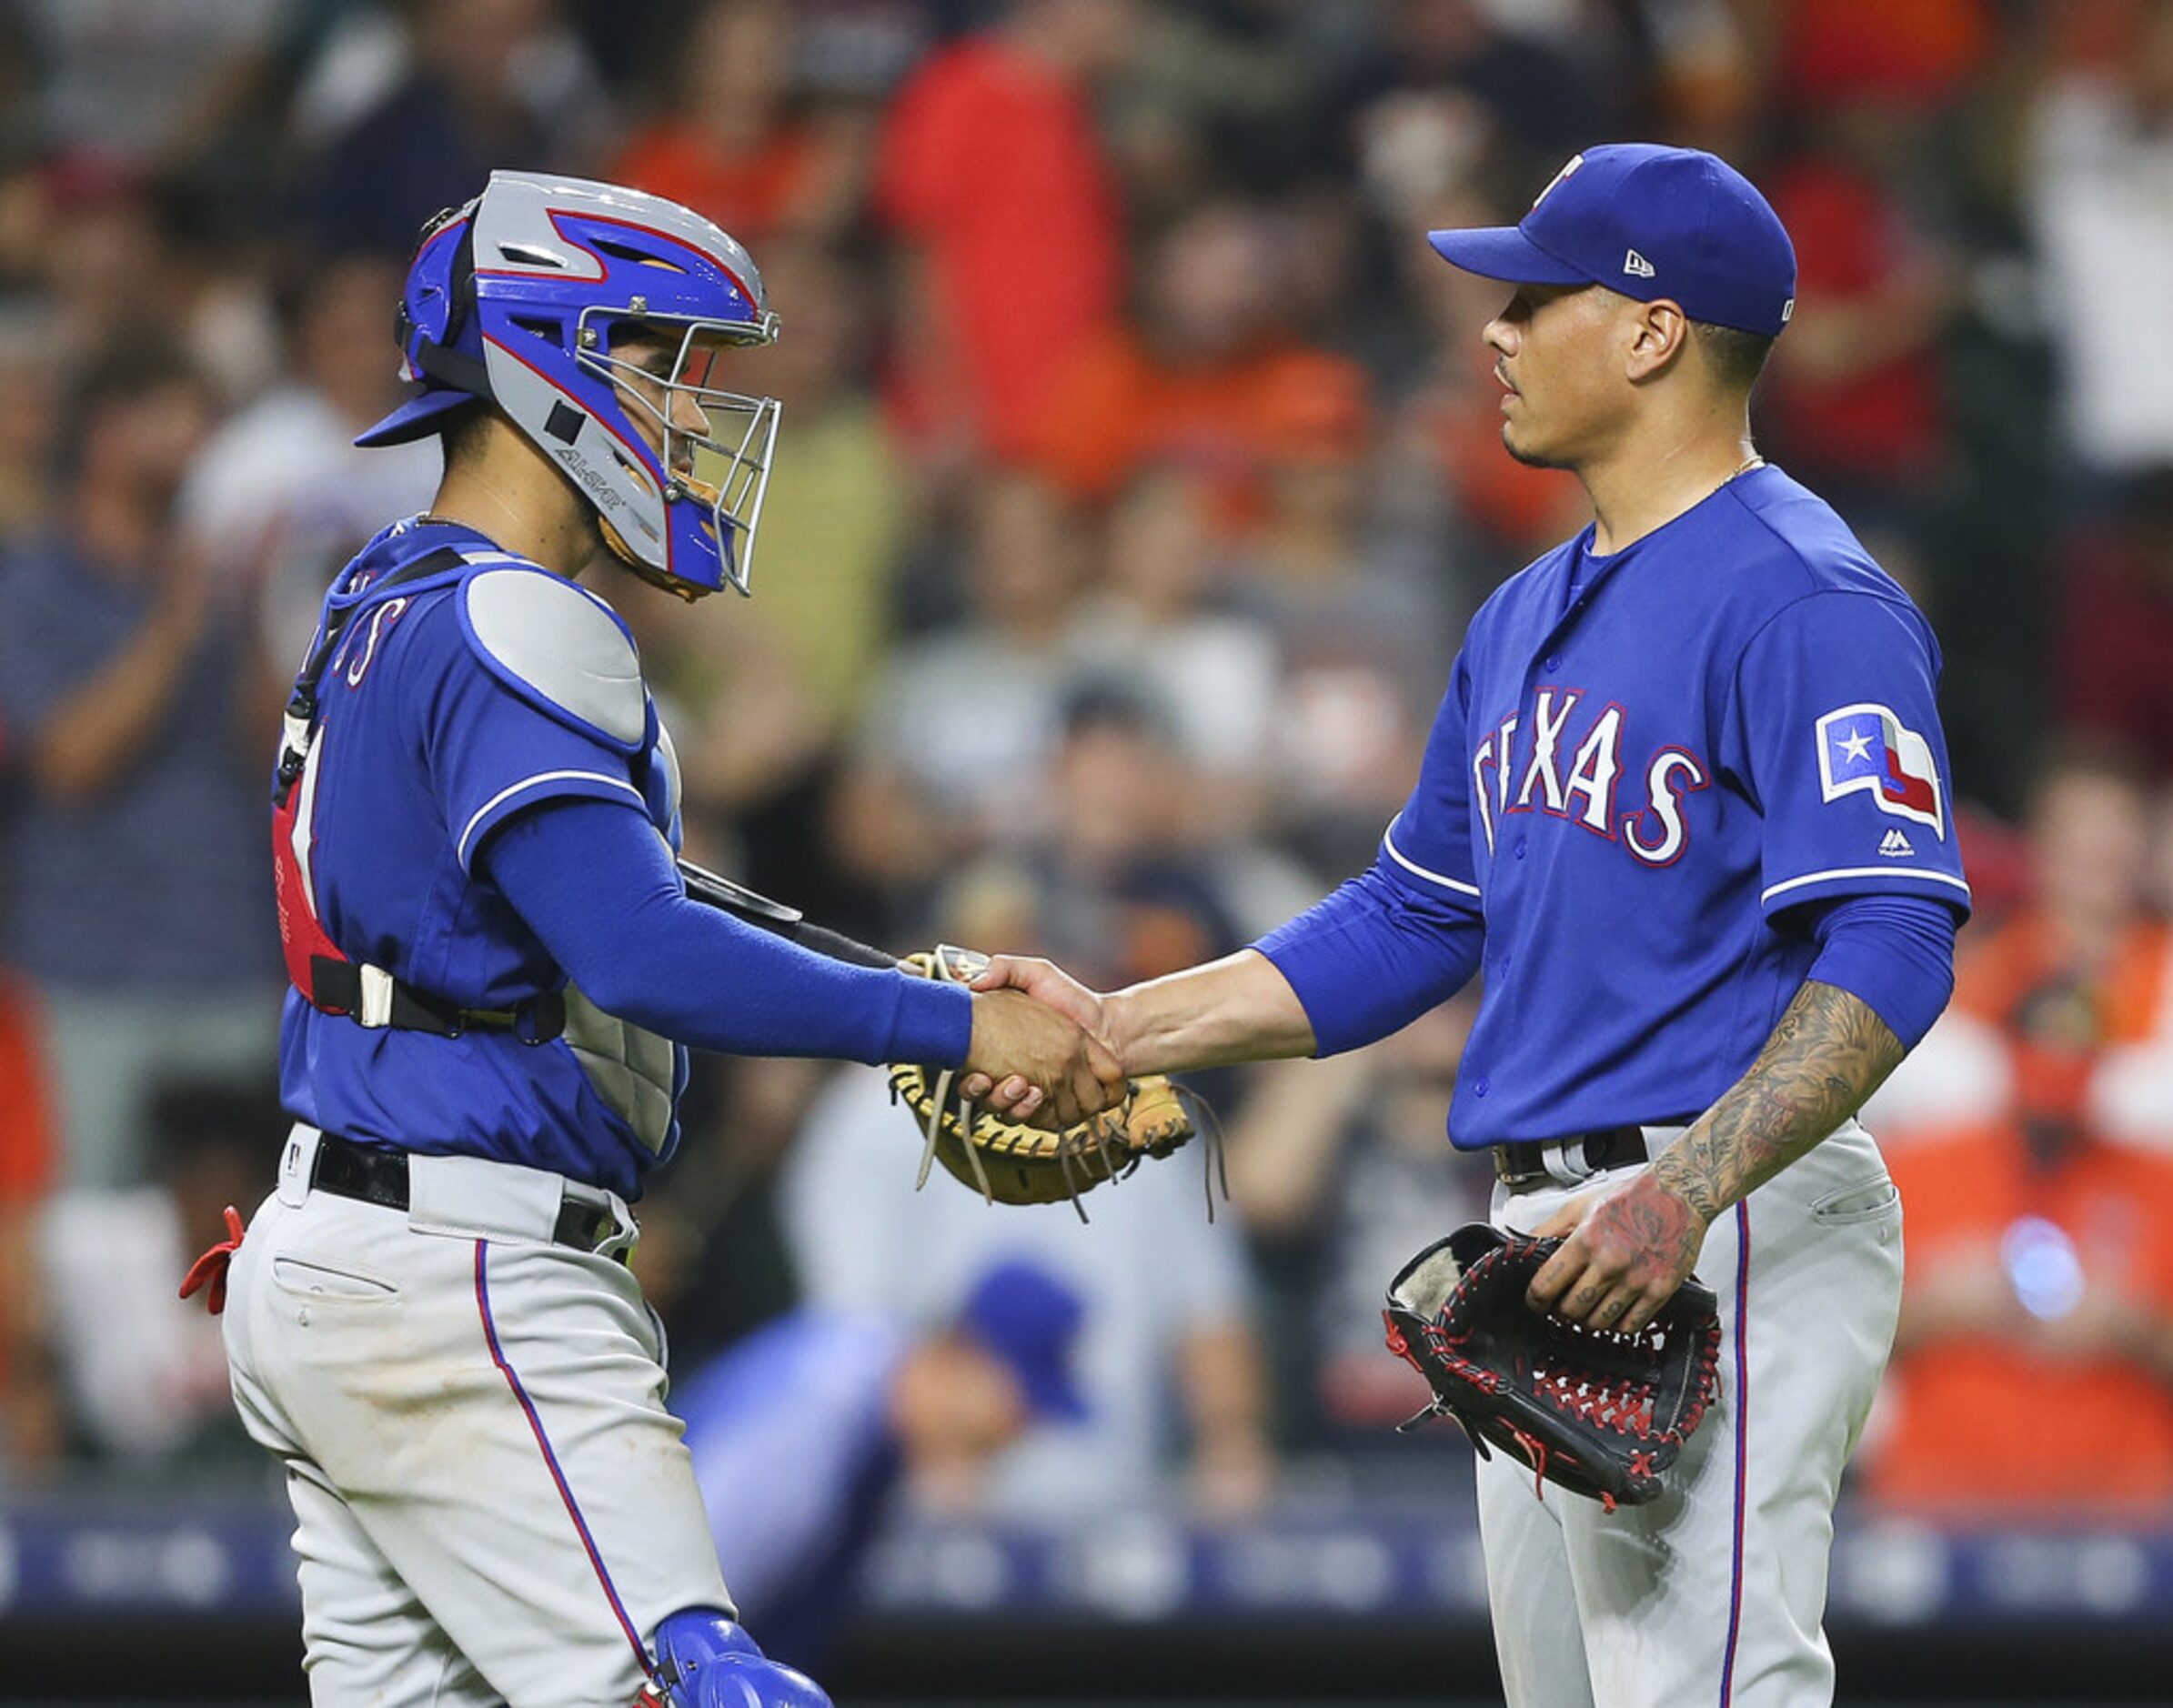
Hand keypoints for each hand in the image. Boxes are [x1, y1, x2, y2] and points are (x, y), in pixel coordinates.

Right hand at [959, 956, 1118, 1109]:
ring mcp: (1037, 1093)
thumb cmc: (1071, 998)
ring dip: (1011, 1104)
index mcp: (1008, 1050)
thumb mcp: (1035, 973)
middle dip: (991, 1095)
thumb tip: (972, 983)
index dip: (970, 1083)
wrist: (1110, 1024)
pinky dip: (1031, 1113)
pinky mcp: (1056, 1106)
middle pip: (989, 1100)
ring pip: (1011, 1114)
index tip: (975, 1075)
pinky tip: (1033, 1095)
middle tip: (995, 1079)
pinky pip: (1037, 1122)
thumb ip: (1004, 969)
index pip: (972, 1077)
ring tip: (1020, 1085)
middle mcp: (1018, 1075)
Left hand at [1526, 1172, 1710, 1335]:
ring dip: (1587, 1322)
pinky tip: (1614, 1314)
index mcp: (1586, 1240)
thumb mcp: (1580, 1206)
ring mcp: (1636, 1279)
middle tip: (1562, 1307)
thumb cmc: (1629, 1197)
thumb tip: (1521, 1246)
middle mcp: (1610, 1262)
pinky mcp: (1660, 1290)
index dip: (1535, 1300)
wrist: (1678, 1194)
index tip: (1536, 1302)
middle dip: (1561, 1312)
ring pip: (1599, 1322)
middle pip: (1571, 1309)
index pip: (1546, 1286)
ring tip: (1587, 1312)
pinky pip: (1631, 1325)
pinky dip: (1617, 1326)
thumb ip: (1548, 1229)